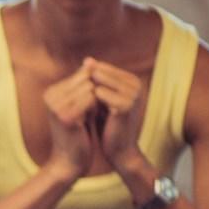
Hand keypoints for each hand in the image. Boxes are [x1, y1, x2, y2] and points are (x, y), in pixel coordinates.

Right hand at [41, 64, 101, 181]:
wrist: (69, 160)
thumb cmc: (78, 133)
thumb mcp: (79, 103)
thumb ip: (82, 82)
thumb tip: (90, 60)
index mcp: (51, 91)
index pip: (84, 74)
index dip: (93, 90)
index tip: (87, 109)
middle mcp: (50, 95)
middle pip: (88, 79)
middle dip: (96, 95)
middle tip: (86, 116)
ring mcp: (55, 104)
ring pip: (91, 88)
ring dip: (96, 103)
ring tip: (84, 119)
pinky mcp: (64, 114)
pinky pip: (91, 98)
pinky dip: (95, 110)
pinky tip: (84, 123)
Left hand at [85, 57, 148, 172]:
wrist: (119, 149)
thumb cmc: (108, 124)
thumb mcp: (103, 100)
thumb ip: (98, 81)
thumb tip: (87, 59)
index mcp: (132, 80)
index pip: (102, 68)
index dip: (85, 79)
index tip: (74, 90)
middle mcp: (136, 84)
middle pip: (100, 72)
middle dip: (84, 83)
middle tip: (73, 97)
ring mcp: (133, 94)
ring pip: (99, 82)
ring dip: (86, 93)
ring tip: (80, 106)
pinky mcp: (126, 105)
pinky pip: (101, 95)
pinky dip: (89, 102)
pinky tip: (84, 111)